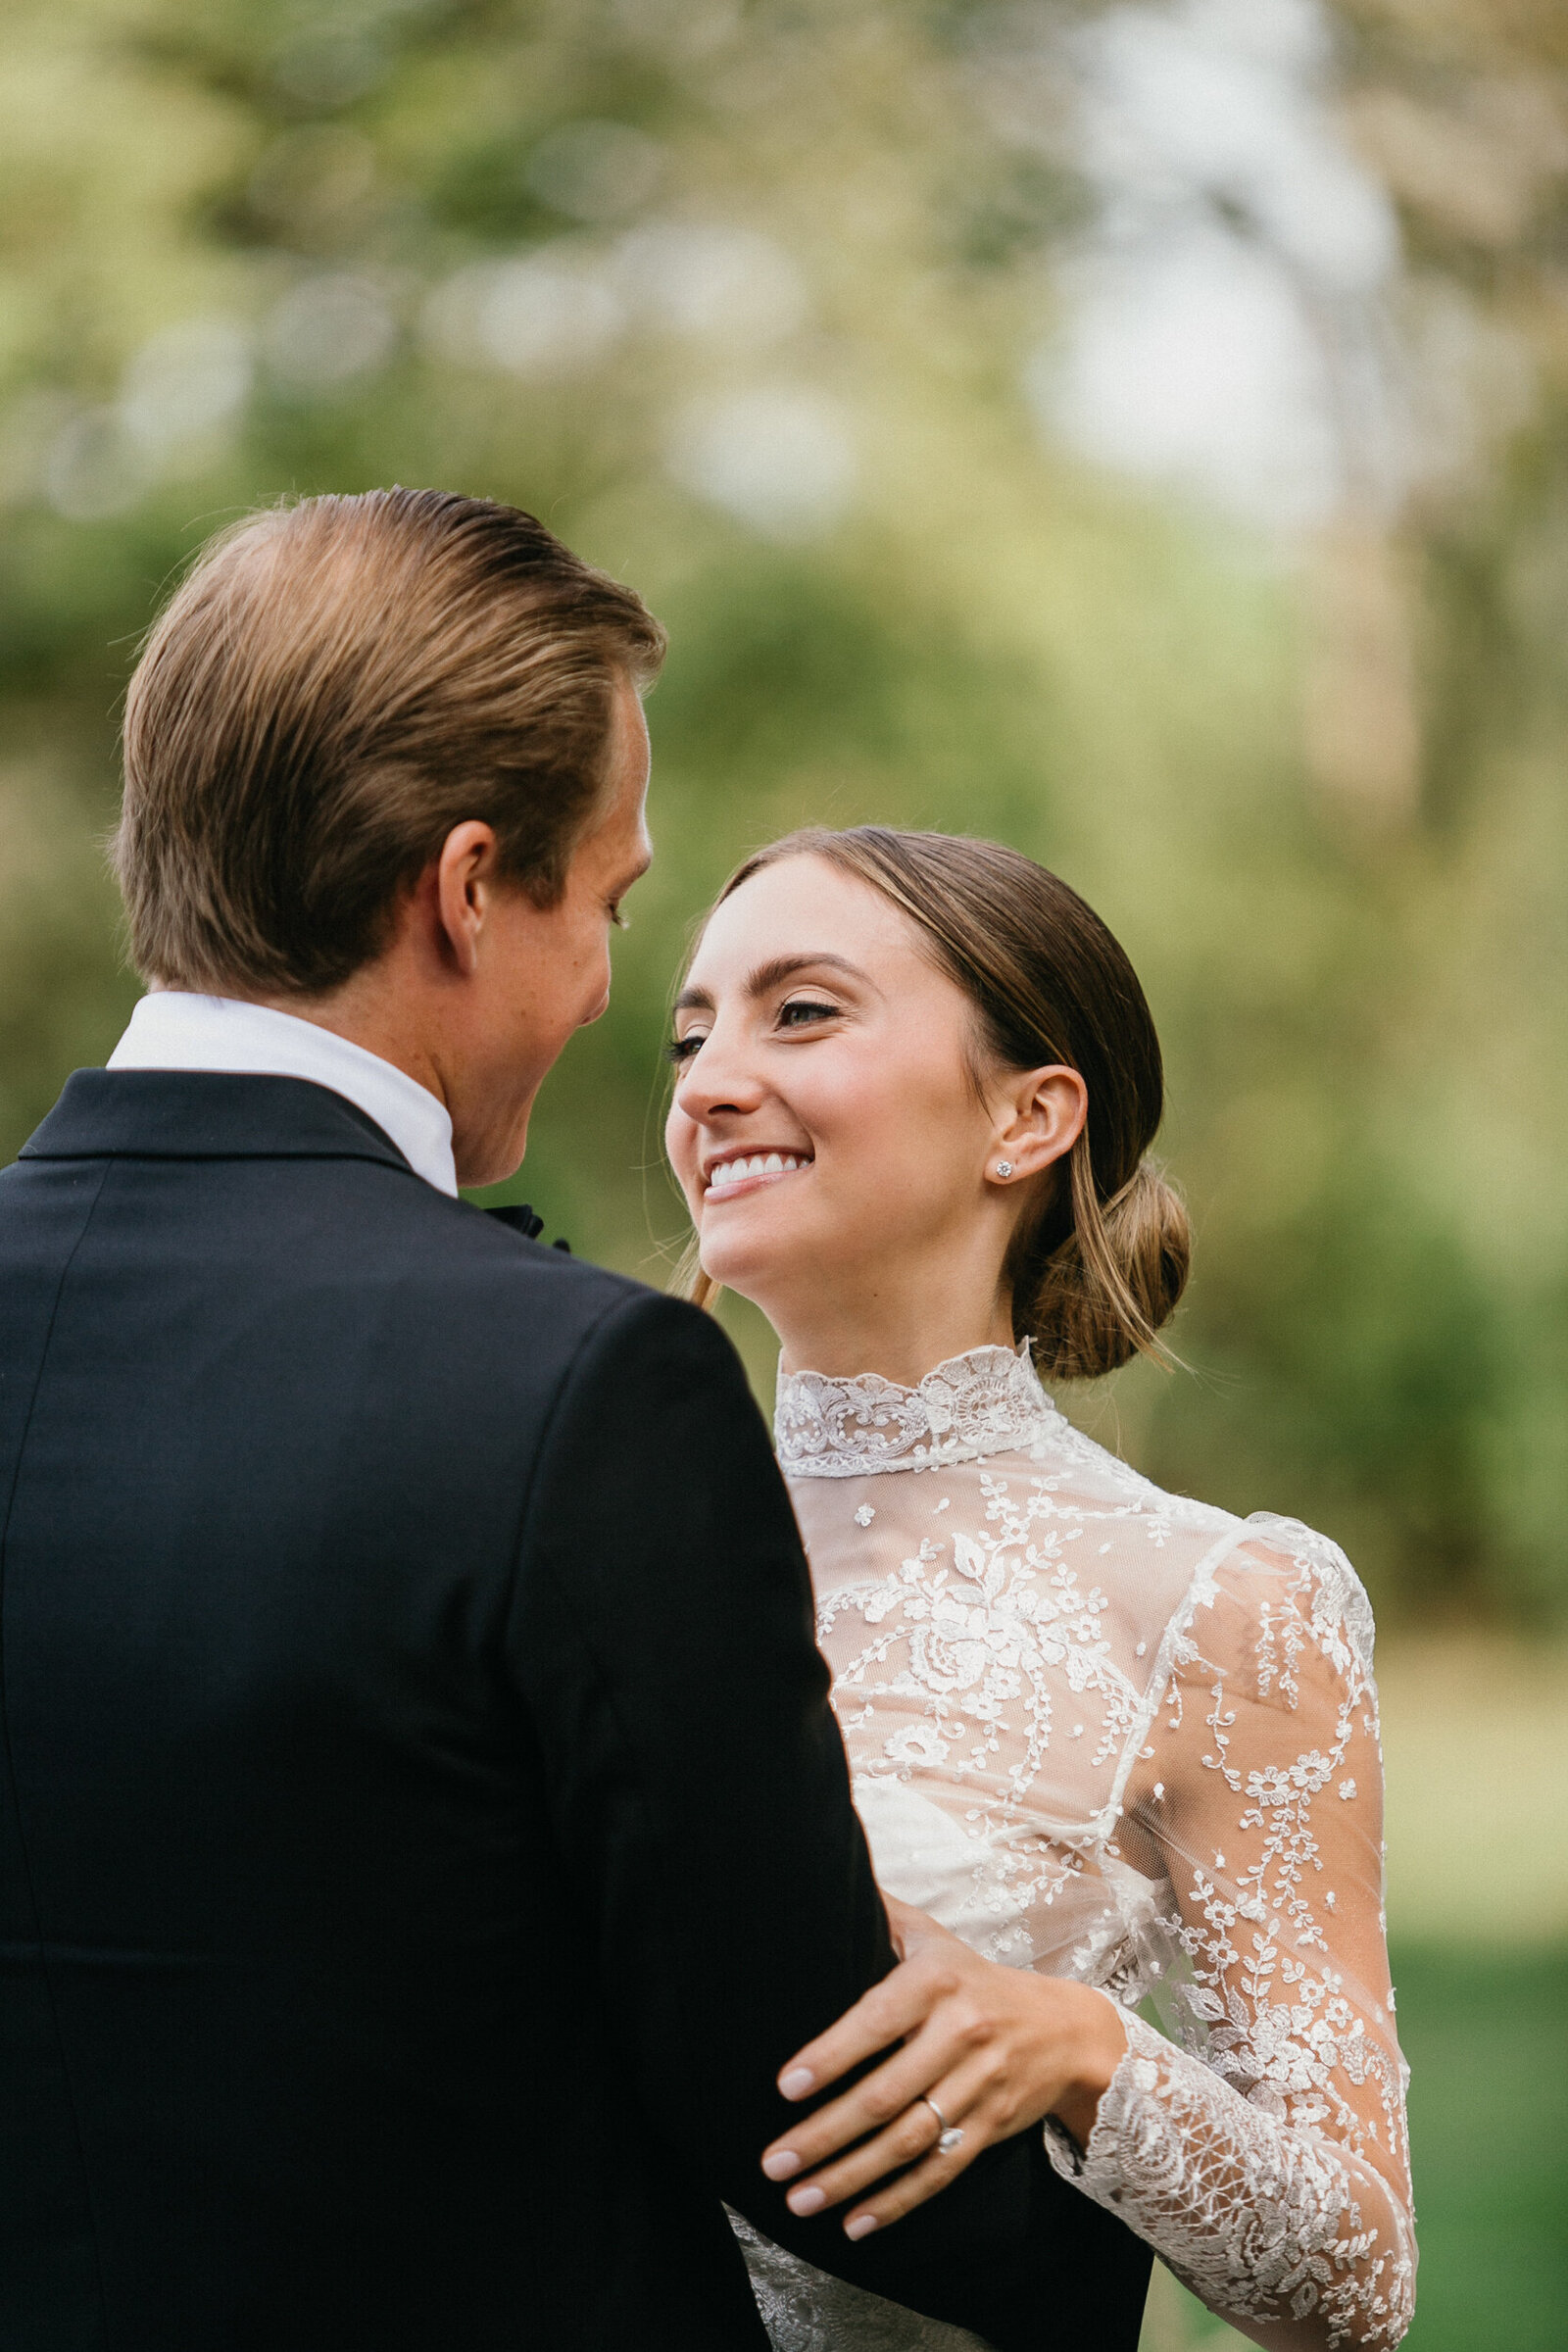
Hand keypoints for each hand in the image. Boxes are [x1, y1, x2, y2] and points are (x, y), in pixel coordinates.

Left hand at [760, 1895, 1126, 2239]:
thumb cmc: (977, 1980)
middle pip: (884, 2095)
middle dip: (824, 2134)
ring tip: (798, 2200)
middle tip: (773, 2161)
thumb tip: (822, 1880)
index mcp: (937, 1982)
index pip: (876, 2020)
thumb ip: (884, 1916)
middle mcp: (960, 2035)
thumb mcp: (936, 1939)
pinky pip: (938, 2173)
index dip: (830, 2055)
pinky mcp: (990, 2129)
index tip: (786, 2087)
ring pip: (906, 2142)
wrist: (1066, 2028)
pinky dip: (896, 2203)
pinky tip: (854, 2225)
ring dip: (849, 2177)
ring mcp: (978, 2087)